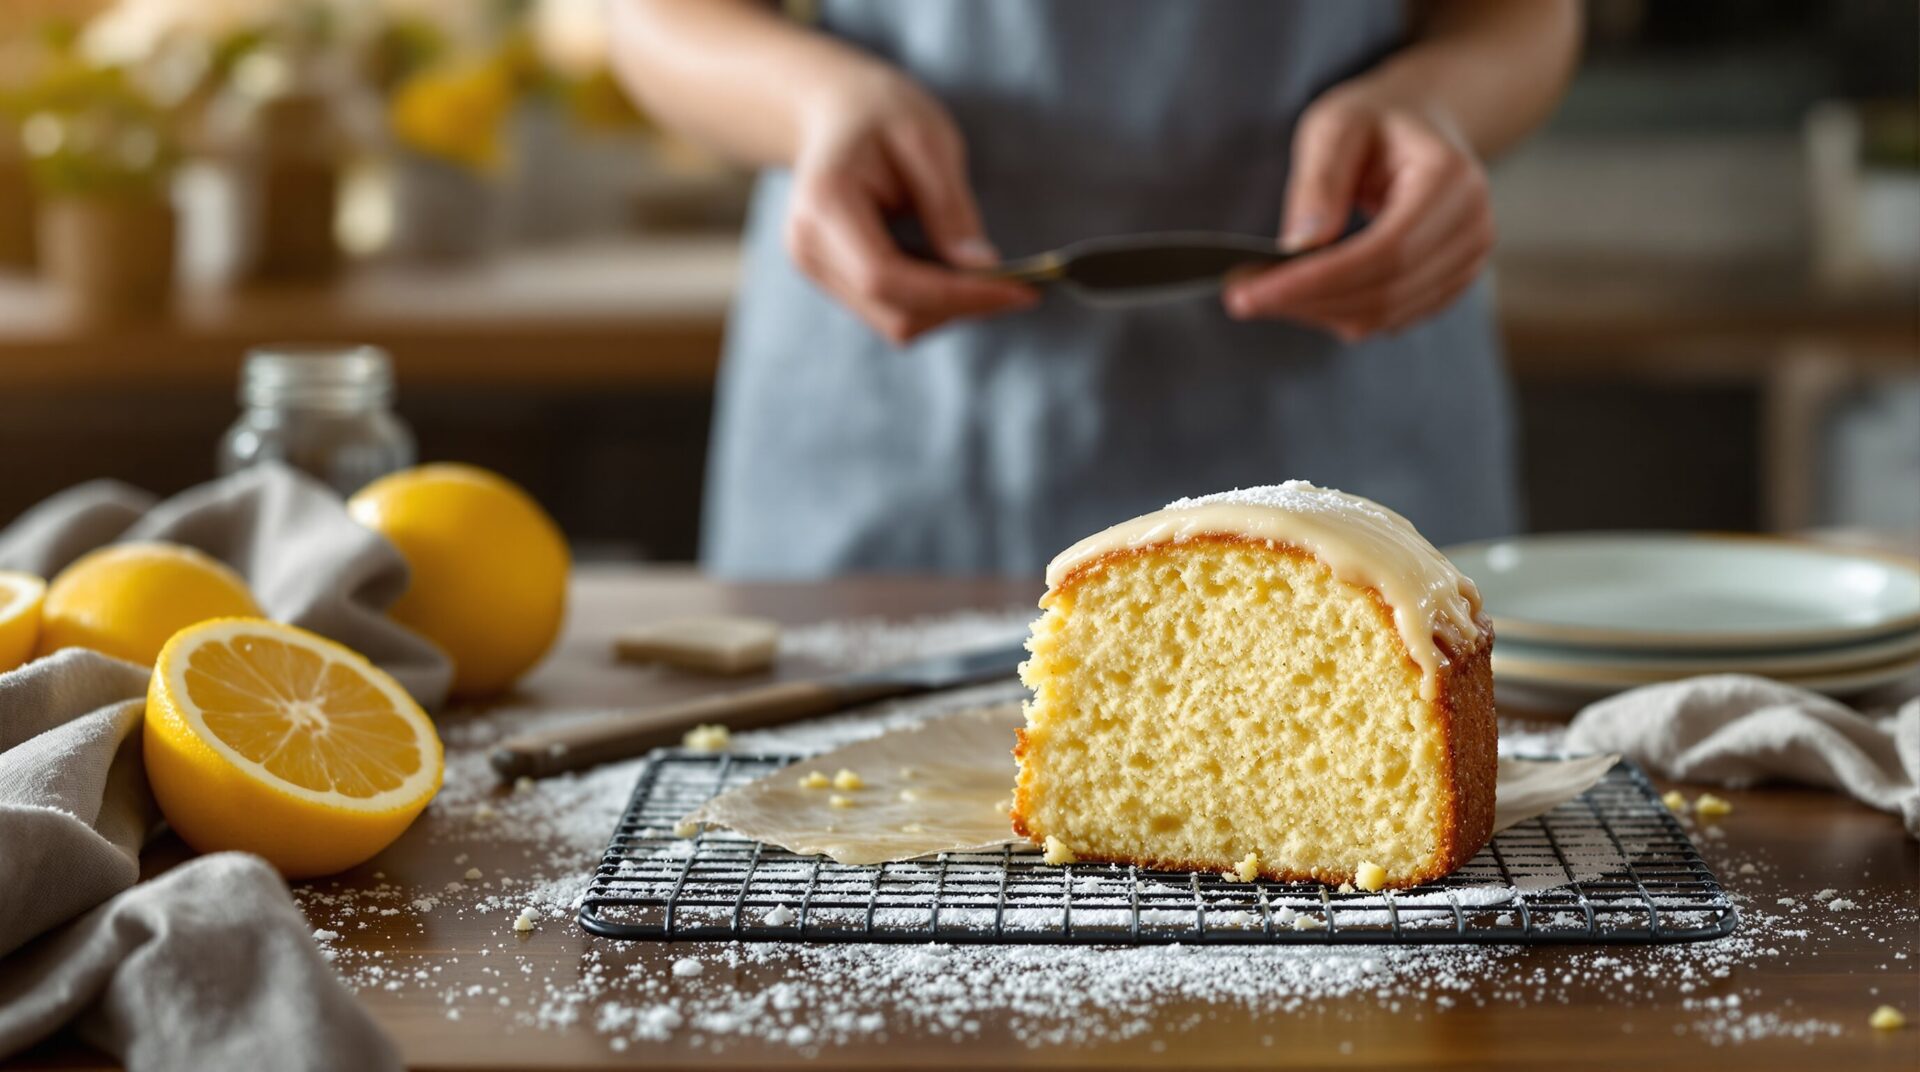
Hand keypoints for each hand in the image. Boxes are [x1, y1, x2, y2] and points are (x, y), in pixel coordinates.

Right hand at [785, 67, 1036, 343]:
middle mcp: (808, 249)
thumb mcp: (928, 142)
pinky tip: (949, 264)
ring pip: (895, 321)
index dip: (956, 295)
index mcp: (825, 206)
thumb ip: (950, 208)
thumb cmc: (881, 114)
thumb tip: (982, 269)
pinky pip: (891, 310)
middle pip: (894, 310)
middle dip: (961, 304)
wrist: (835, 111)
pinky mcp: (833, 280)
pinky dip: (932, 299)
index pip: (887, 278)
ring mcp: (816, 269)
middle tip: (1018, 283)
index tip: (1019, 291)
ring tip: (981, 267)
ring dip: (949, 306)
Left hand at [1222, 84, 1494, 341]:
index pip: (1384, 252)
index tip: (1247, 293)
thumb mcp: (1335, 125)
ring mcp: (1468, 262)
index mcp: (1450, 180)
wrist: (1421, 124)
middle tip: (1238, 296)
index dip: (1314, 281)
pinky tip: (1299, 295)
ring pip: (1383, 315)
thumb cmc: (1375, 119)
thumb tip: (1301, 245)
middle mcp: (1472, 228)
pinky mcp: (1450, 285)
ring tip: (1260, 293)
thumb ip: (1319, 180)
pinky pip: (1388, 319)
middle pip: (1383, 291)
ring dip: (1316, 312)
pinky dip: (1337, 314)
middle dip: (1304, 301)